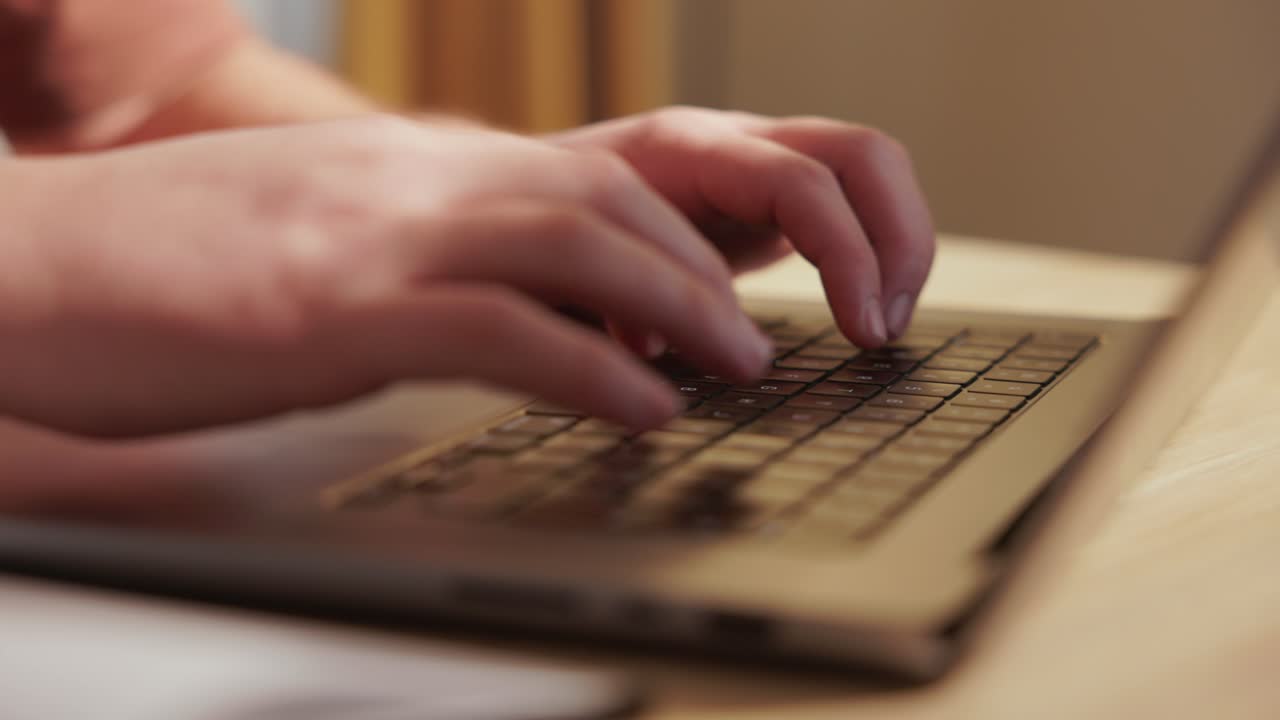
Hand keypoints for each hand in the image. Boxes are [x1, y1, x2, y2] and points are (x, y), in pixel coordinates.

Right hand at [0, 116, 771, 436]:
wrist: (27, 262)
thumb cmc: (165, 267)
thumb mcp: (316, 244)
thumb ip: (409, 257)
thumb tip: (484, 303)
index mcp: (407, 170)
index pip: (577, 173)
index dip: (665, 233)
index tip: (705, 296)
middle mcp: (408, 184)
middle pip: (604, 194)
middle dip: (697, 262)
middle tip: (745, 334)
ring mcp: (375, 238)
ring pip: (576, 242)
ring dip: (678, 304)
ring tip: (733, 364)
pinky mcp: (334, 311)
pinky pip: (500, 329)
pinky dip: (593, 367)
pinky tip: (643, 409)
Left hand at [547, 107, 935, 345]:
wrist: (522, 200)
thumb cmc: (540, 232)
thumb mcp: (566, 266)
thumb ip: (609, 299)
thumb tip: (657, 341)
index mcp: (684, 151)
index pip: (802, 182)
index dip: (847, 256)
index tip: (860, 330)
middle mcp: (732, 144)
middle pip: (863, 155)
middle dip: (897, 243)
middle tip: (884, 329)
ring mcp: (755, 164)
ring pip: (870, 170)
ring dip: (898, 246)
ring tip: (884, 323)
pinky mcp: (765, 196)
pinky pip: (850, 202)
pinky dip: (874, 253)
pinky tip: (863, 309)